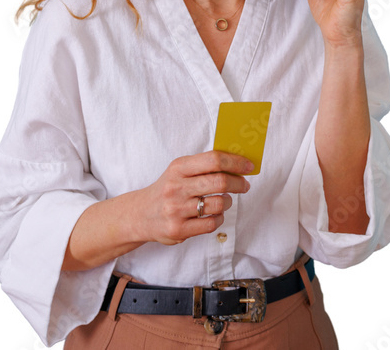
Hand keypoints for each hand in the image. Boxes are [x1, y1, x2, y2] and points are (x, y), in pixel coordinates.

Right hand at [137, 150, 253, 245]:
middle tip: (244, 185)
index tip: (249, 166)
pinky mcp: (179, 229)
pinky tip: (214, 215)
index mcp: (178, 168)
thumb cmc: (167, 190)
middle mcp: (176, 187)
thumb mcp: (179, 171)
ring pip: (219, 205)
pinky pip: (212, 224)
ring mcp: (177, 210)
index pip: (213, 160)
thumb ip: (204, 166)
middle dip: (238, 183)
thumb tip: (238, 162)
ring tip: (224, 201)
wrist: (140, 215)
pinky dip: (219, 218)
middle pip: (220, 182)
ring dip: (228, 202)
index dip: (236, 162)